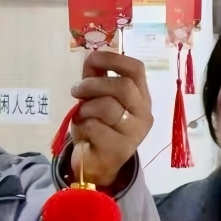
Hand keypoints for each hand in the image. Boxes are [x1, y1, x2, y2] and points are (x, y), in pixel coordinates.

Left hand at [68, 50, 152, 189]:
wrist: (96, 164)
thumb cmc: (98, 126)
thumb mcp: (95, 98)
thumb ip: (95, 78)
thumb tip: (91, 56)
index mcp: (140, 96)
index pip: (136, 69)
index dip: (114, 60)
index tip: (92, 61)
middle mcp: (143, 113)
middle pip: (123, 87)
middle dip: (93, 84)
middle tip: (77, 90)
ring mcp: (134, 132)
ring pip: (109, 107)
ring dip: (86, 106)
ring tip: (80, 113)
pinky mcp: (120, 149)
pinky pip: (96, 127)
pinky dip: (83, 123)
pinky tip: (83, 129)